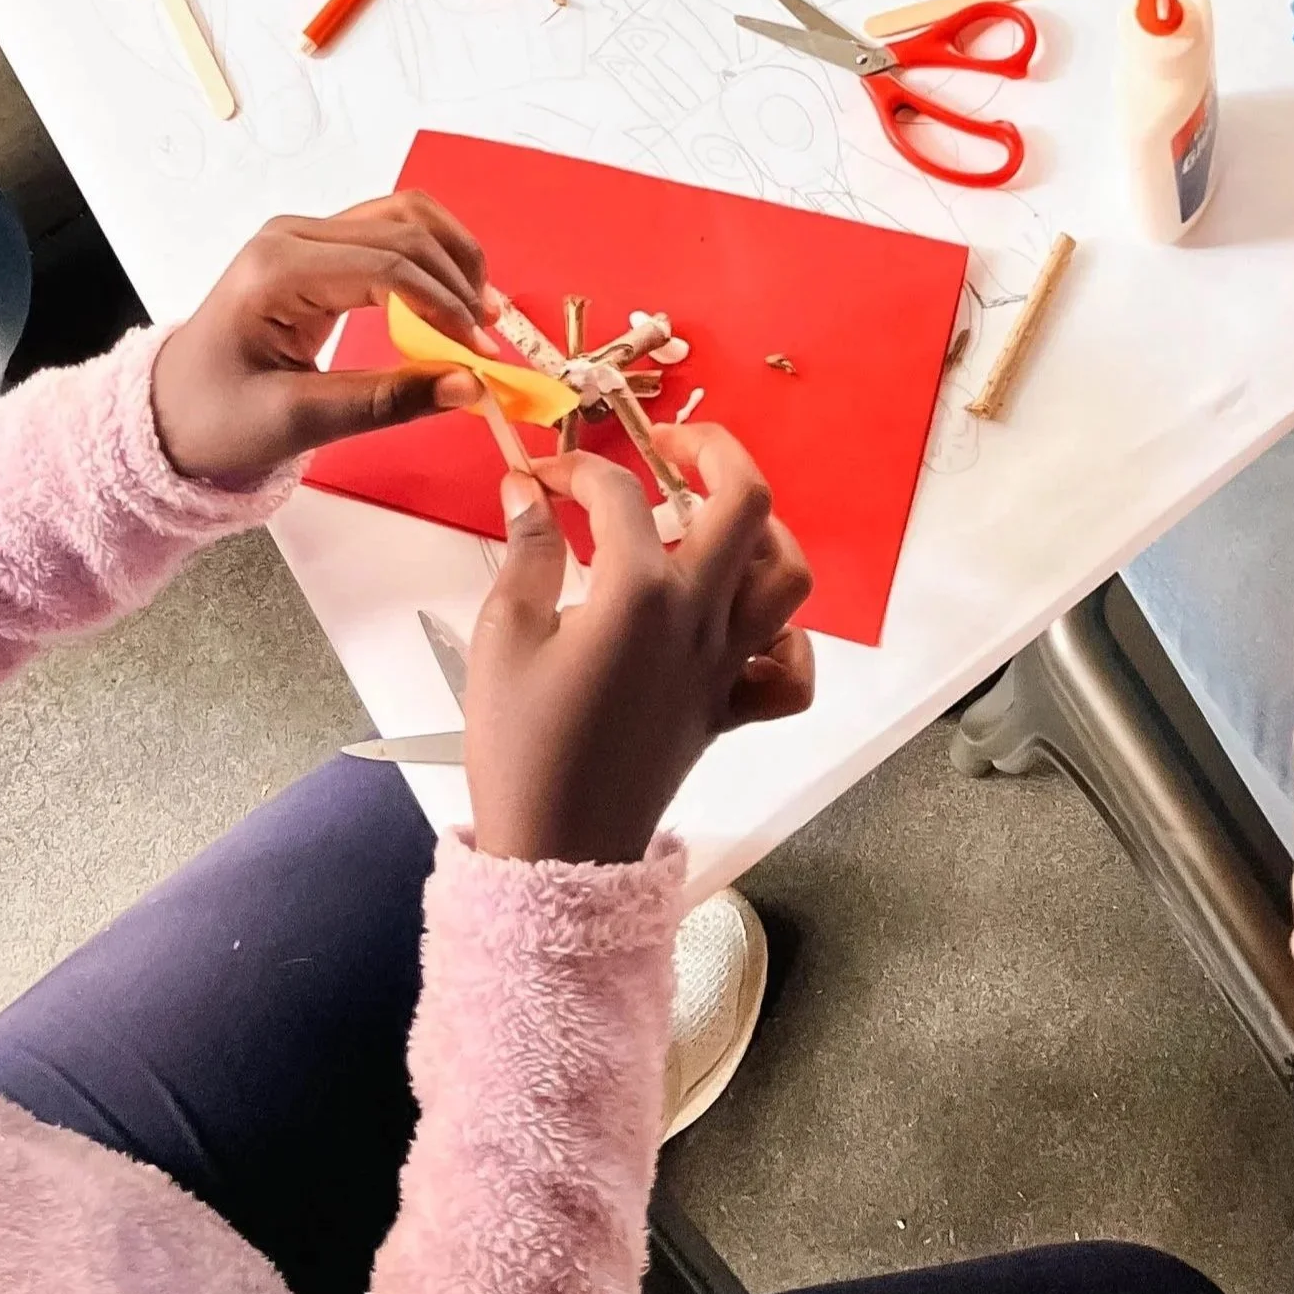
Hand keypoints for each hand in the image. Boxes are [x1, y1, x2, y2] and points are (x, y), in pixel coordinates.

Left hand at [150, 196, 502, 481]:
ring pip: (403, 217)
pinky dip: (430, 259)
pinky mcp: (317, 252)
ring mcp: (303, 238)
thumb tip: (467, 385)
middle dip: (457, 280)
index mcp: (276, 271)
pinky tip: (453, 297)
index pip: (386, 267)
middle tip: (488, 339)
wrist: (166, 414)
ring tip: (482, 311)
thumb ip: (385, 401)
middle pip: (403, 229)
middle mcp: (291, 237)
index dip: (444, 307)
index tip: (479, 354)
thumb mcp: (296, 422)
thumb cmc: (213, 418)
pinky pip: (388, 234)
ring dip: (451, 257)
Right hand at [466, 425, 814, 864]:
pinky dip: (784, 640)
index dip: (574, 469)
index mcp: (637, 594)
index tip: (540, 476)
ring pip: (788, 577)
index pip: (618, 493)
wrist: (556, 851)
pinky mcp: (729, 709)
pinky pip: (790, 671)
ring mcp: (723, 665)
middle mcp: (697, 618)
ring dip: (762, 533)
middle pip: (746, 502)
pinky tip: (740, 623)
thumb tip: (528, 490)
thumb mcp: (503, 636)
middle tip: (664, 442)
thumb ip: (526, 552)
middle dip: (711, 447)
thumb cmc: (521, 747)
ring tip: (711, 521)